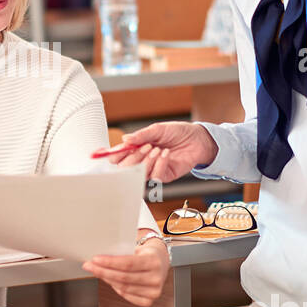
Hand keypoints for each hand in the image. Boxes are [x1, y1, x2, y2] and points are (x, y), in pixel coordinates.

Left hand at [82, 236, 168, 306]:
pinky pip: (126, 296)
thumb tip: (99, 259)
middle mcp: (156, 278)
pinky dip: (115, 288)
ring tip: (97, 272)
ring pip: (123, 287)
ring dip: (107, 280)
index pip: (128, 263)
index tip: (95, 259)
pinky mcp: (149, 301)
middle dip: (103, 271)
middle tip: (89, 266)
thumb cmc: (146, 255)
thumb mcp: (137, 249)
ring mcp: (154, 292)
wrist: (161, 262)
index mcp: (154, 262)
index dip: (109, 262)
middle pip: (123, 277)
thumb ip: (122, 254)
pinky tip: (109, 281)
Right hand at [98, 121, 218, 181]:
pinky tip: (165, 154)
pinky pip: (155, 176)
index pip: (118, 156)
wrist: (197, 139)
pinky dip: (159, 164)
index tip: (109, 152)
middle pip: (124, 169)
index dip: (112, 155)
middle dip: (132, 158)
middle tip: (143, 146)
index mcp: (137, 148)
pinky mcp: (164, 176)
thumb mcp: (158, 129)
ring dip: (146, 161)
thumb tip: (125, 140)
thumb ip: (141, 136)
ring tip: (156, 148)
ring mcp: (152, 169)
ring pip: (139, 174)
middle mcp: (142, 160)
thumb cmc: (177, 132)